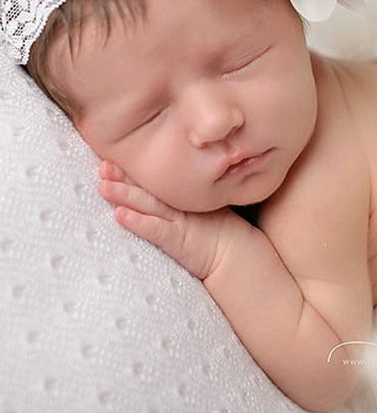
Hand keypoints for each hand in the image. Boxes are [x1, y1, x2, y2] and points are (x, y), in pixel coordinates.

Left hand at [98, 161, 239, 279]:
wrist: (236, 253)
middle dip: (123, 176)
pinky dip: (137, 222)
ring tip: (103, 186)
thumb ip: (183, 197)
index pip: (152, 181)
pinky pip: (155, 229)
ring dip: (124, 194)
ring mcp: (178, 221)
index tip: (111, 159)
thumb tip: (161, 186)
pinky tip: (119, 215)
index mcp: (181, 197)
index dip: (132, 171)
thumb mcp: (199, 209)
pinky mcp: (178, 239)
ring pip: (147, 204)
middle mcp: (177, 205)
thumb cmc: (218, 231)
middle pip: (146, 188)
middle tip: (103, 165)